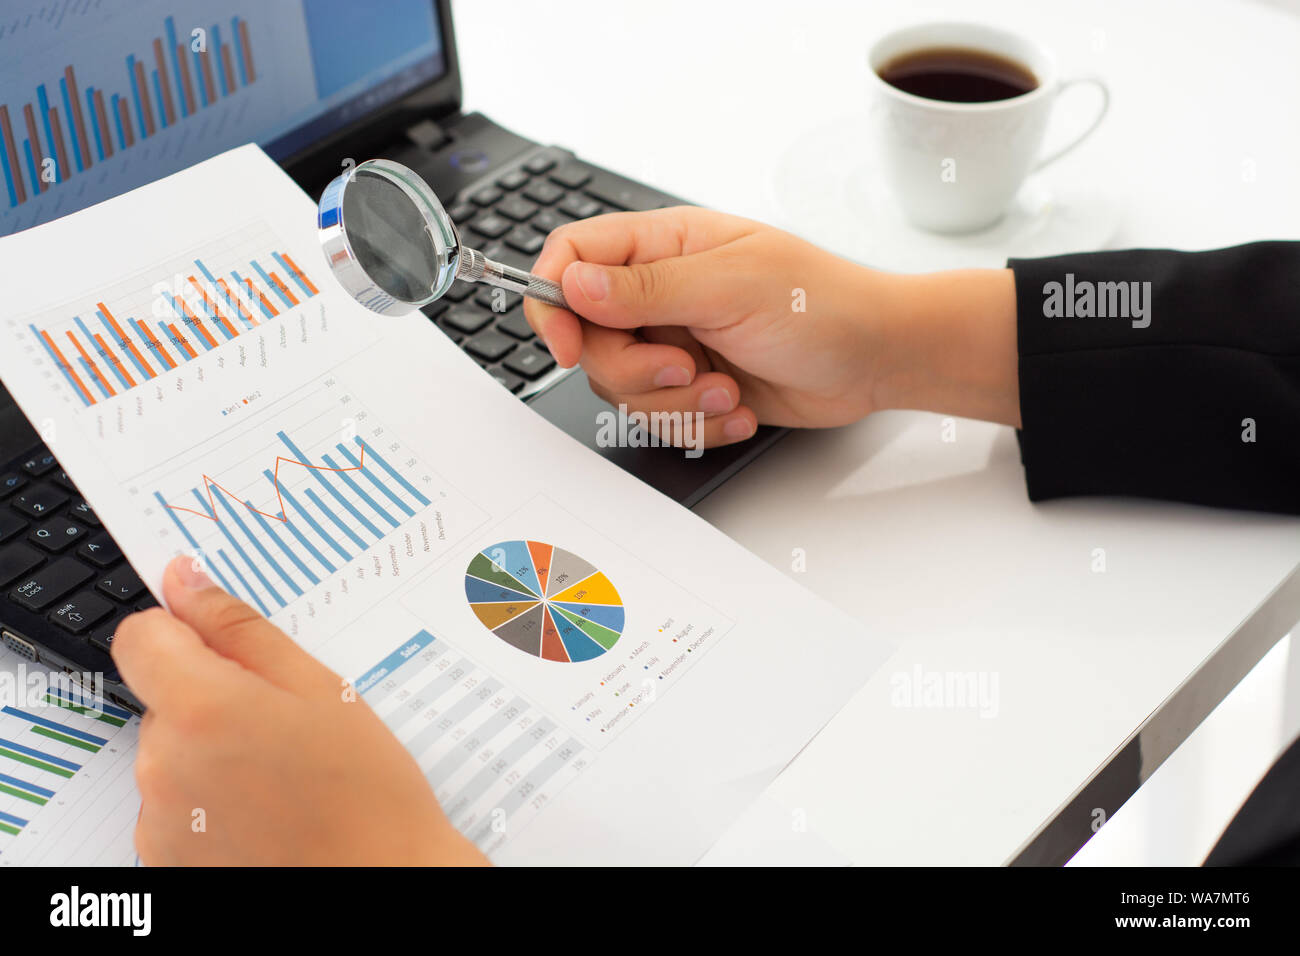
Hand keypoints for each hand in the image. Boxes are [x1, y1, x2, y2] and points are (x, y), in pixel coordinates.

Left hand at [112, 556, 486, 865]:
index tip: (220, 643)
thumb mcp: (319, 688)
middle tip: (285, 723)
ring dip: (212, 751)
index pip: (141, 636)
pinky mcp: (164, 858)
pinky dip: (210, 800)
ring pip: (172, 750)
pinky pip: (174, 802)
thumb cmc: (365, 793)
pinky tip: (268, 810)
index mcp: (200, 708)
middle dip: (214, 697)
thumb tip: (187, 583)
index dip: (182, 631)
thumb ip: (241, 629)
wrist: (380, 882)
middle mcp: (162, 764)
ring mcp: (157, 819)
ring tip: (284, 774)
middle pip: (163, 696)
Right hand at [524, 207, 1020, 445]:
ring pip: (623, 387)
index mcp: (664, 246)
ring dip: (675, 403)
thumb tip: (573, 282)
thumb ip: (644, 288)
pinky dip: (698, 423)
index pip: (572, 257)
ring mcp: (677, 339)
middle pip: (592, 339)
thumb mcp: (730, 288)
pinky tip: (738, 404)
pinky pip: (660, 418)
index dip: (554, 302)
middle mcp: (662, 292)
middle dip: (635, 371)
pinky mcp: (694, 385)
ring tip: (725, 389)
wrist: (878, 358)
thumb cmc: (824, 304)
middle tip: (687, 368)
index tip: (568, 346)